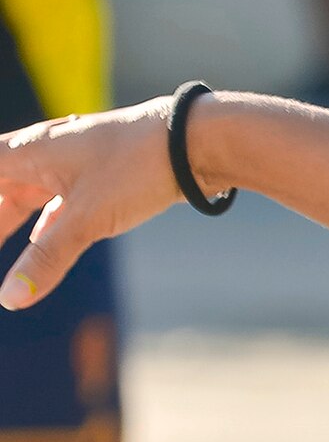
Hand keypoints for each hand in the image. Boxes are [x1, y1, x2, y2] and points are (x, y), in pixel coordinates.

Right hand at [0, 100, 186, 310]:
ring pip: (32, 195)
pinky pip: (61, 200)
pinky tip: (43, 238)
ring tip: (3, 245)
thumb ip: (47, 258)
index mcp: (30, 152)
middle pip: (3, 187)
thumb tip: (11, 298)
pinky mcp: (103, 175)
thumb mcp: (87, 219)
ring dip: (13, 221)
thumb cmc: (135, 169)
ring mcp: (75, 162)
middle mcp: (47, 152)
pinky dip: (47, 222)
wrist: (197, 143)